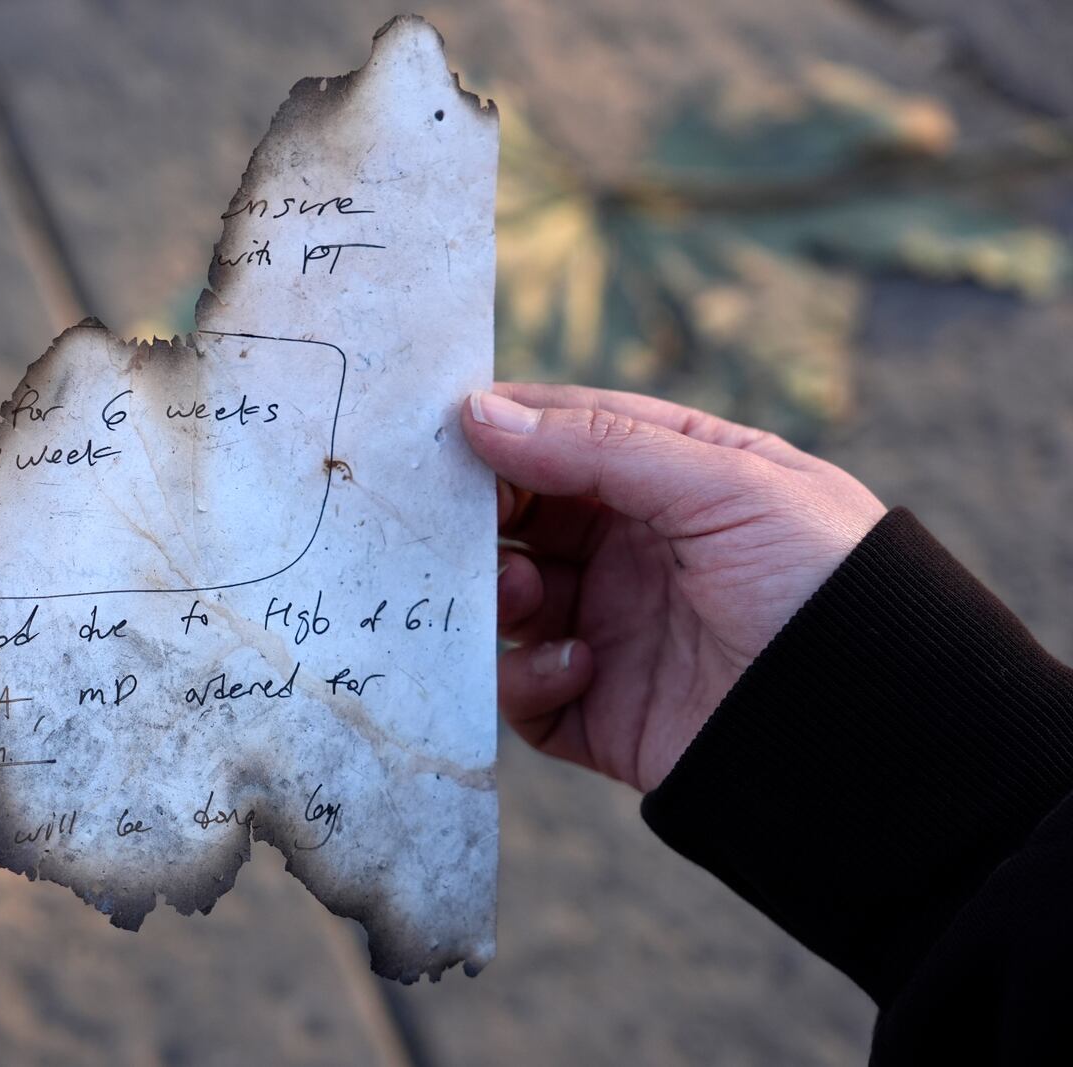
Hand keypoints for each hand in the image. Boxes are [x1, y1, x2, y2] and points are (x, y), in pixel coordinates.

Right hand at [462, 384, 885, 791]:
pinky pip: (521, 688)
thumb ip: (598, 446)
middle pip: (519, 517)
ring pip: (506, 601)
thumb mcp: (724, 485)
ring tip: (524, 594)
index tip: (444, 432)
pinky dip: (526, 675)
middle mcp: (631, 551)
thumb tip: (479, 411)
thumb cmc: (820, 581)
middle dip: (482, 515)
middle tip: (457, 520)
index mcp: (670, 480)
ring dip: (496, 592)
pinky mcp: (596, 710)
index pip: (565, 436)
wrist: (870, 731)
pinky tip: (578, 664)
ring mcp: (611, 629)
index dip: (503, 429)